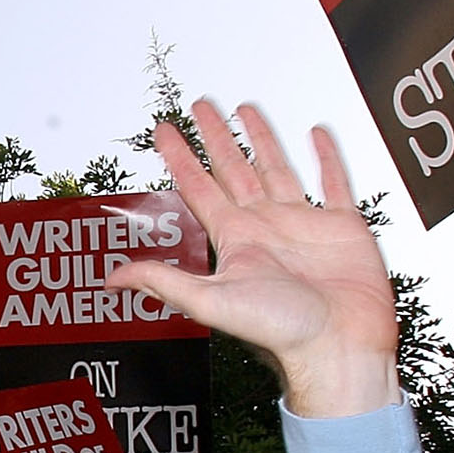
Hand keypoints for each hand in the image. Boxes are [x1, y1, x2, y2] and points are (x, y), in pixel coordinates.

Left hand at [110, 100, 399, 418]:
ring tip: (245, 110)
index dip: (180, 158)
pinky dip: (326, 158)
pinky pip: (334, 183)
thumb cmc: (282, 331)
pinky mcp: (342, 227)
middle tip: (200, 106)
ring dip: (261, 139)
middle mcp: (266, 226)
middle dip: (215, 137)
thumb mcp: (212, 301)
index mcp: (235, 239)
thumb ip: (165, 282)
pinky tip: (314, 135)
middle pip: (234, 169)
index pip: (199, 187)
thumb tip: (111, 280)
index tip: (163, 131)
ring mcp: (303, 224)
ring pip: (277, 168)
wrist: (339, 346)